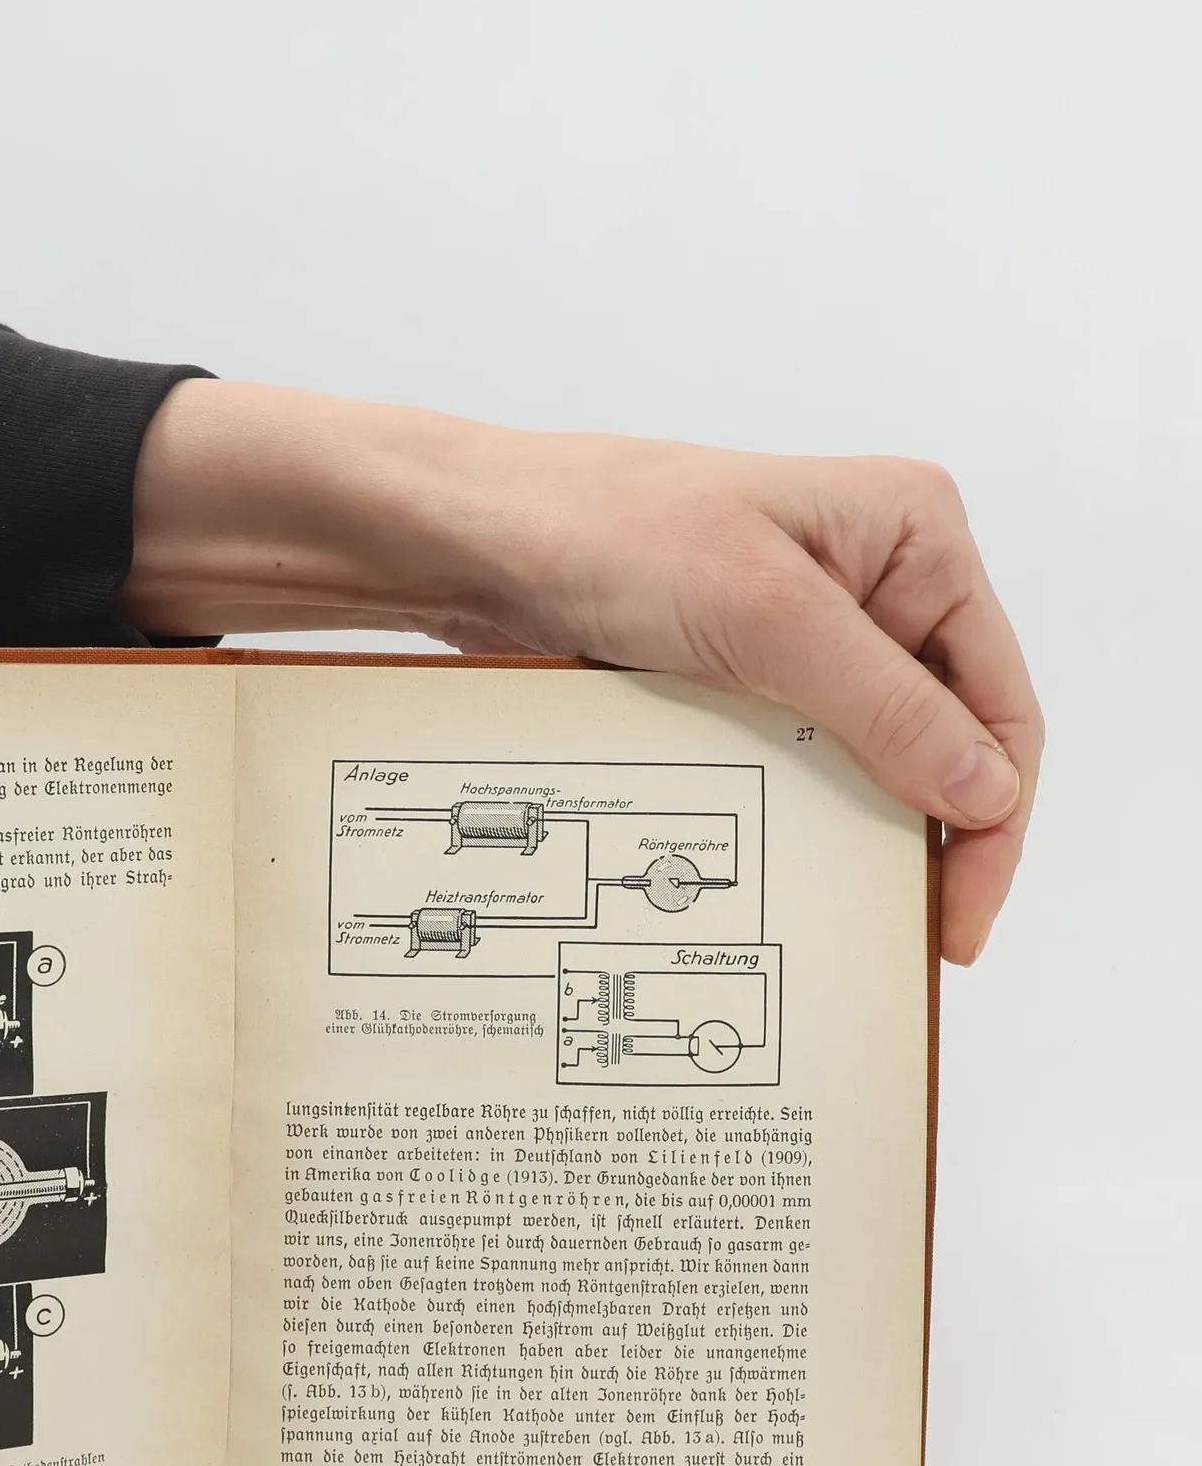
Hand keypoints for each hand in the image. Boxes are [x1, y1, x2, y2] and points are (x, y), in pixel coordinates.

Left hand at [124, 382, 1040, 963]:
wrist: (468, 541)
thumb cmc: (603, 530)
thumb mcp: (766, 619)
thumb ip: (886, 708)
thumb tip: (982, 792)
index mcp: (913, 535)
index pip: (996, 700)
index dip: (992, 817)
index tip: (956, 917)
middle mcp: (870, 576)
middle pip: (939, 733)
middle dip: (929, 832)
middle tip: (904, 935)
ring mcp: (800, 624)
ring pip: (862, 751)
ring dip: (859, 826)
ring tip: (845, 911)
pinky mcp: (734, 663)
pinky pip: (789, 750)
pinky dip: (792, 805)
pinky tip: (780, 861)